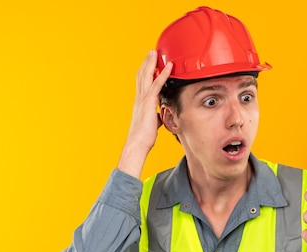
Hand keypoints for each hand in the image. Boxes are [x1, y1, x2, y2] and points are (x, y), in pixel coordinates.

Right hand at [117, 50, 172, 177]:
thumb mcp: (151, 123)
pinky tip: (168, 67)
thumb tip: (159, 115)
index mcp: (140, 103)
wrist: (137, 144)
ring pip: (146, 76)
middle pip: (142, 75)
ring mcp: (143, 100)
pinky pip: (157, 85)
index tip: (148, 63)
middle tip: (150, 52)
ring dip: (151, 63)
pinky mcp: (149, 103)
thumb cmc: (144, 137)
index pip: (142, 83)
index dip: (144, 72)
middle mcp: (140, 99)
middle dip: (146, 63)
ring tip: (155, 52)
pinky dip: (163, 74)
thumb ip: (155, 116)